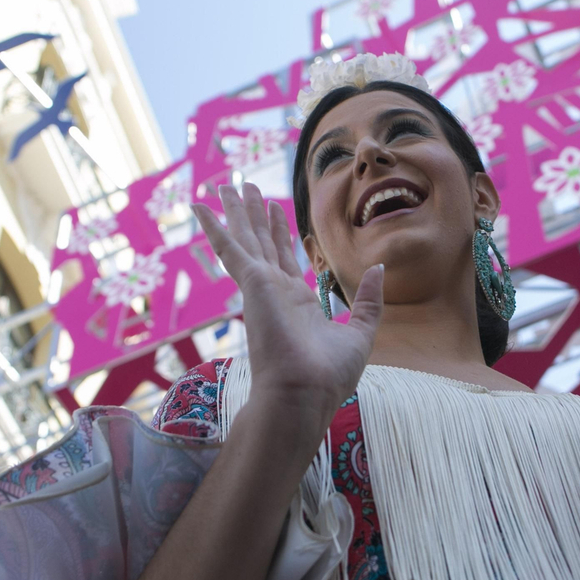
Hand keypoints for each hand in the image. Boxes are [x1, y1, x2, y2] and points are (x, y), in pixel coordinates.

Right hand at [193, 183, 382, 421]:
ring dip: (235, 211)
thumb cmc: (329, 376)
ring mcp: (260, 287)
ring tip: (226, 184)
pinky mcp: (251, 284)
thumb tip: (378, 268)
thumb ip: (367, 300)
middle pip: (261, 242)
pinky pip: (229, 248)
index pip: (284, 258)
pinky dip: (214, 226)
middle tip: (244, 186)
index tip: (276, 208)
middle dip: (254, 214)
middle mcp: (274, 291)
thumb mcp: (360, 332)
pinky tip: (201, 206)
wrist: (305, 395)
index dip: (279, 231)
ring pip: (245, 238)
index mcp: (296, 303)